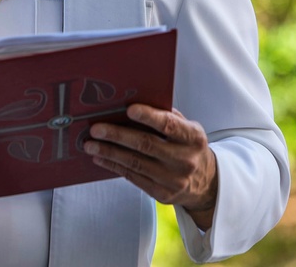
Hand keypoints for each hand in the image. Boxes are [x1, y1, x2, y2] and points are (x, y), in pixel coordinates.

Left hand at [83, 104, 218, 229]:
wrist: (205, 183)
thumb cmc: (189, 147)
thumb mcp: (187, 129)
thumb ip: (167, 116)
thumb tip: (135, 101)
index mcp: (193, 138)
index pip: (169, 125)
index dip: (149, 116)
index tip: (128, 109)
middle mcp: (185, 160)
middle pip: (146, 145)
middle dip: (118, 135)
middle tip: (96, 128)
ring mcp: (173, 179)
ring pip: (135, 163)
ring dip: (109, 152)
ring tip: (90, 144)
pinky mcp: (162, 194)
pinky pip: (133, 177)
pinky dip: (114, 166)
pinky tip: (101, 157)